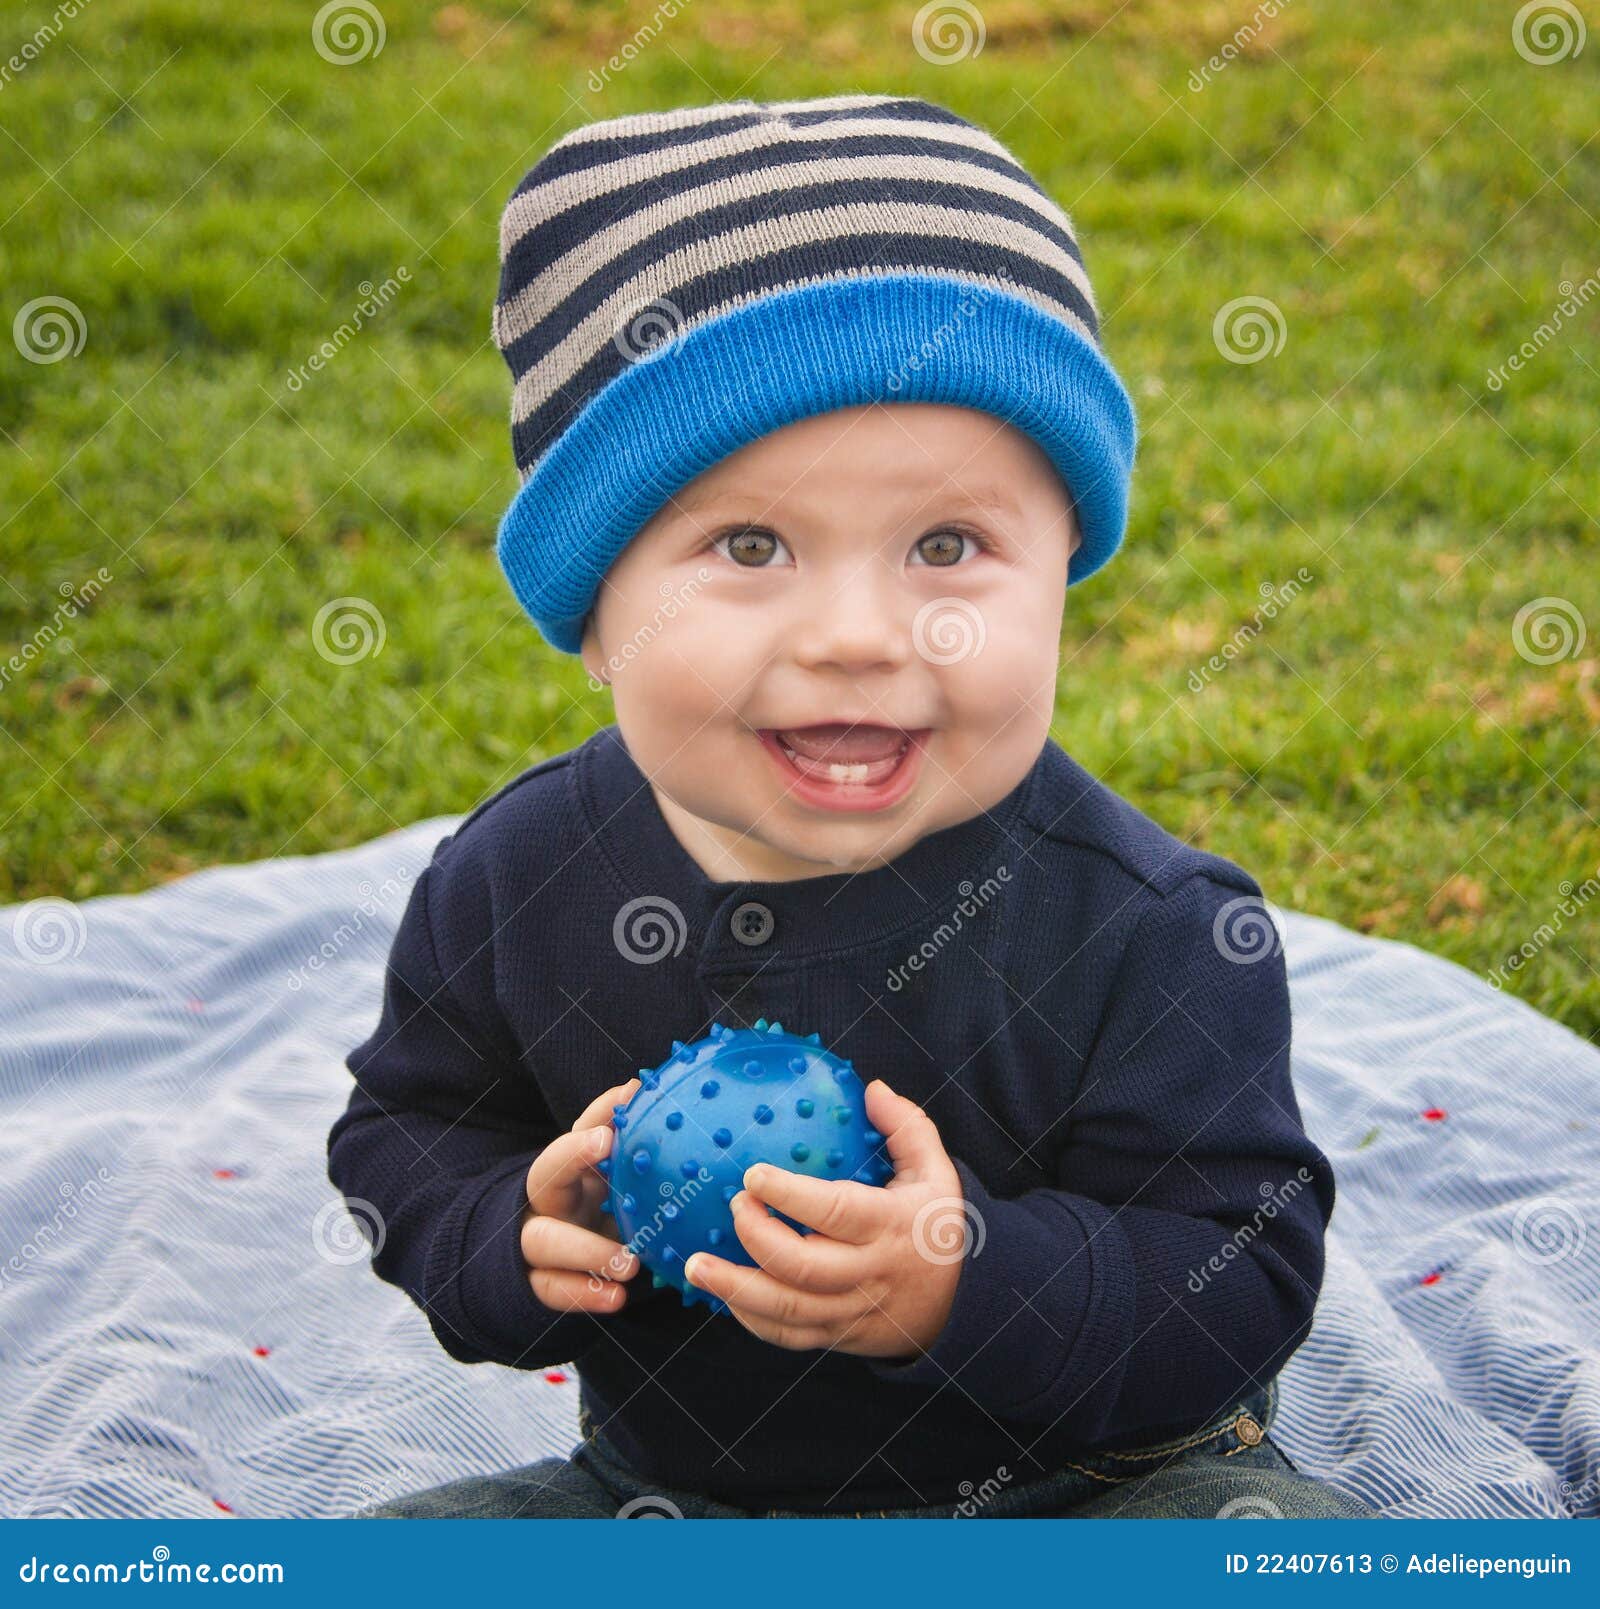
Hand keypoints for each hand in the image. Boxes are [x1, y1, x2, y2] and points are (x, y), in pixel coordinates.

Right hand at [521, 1076, 641, 1313]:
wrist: (555, 1250)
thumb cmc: (595, 1200)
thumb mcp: (605, 1171)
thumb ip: (617, 1132)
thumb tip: (638, 1086)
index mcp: (566, 1168)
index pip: (569, 1139)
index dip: (583, 1136)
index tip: (607, 1136)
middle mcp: (547, 1199)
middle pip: (545, 1178)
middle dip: (572, 1164)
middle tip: (609, 1158)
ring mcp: (537, 1241)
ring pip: (546, 1242)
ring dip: (587, 1251)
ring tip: (630, 1264)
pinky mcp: (540, 1281)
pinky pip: (554, 1290)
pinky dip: (585, 1294)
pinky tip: (617, 1298)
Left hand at [681, 1078, 965, 1358]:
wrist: (963, 1306)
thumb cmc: (936, 1227)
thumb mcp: (938, 1172)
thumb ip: (906, 1127)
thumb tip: (870, 1088)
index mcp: (889, 1227)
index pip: (836, 1212)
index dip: (791, 1195)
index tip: (754, 1173)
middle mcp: (867, 1274)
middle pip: (803, 1266)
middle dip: (758, 1237)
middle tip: (733, 1205)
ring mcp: (849, 1311)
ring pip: (786, 1309)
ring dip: (735, 1288)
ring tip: (694, 1267)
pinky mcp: (836, 1336)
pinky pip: (786, 1336)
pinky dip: (750, 1319)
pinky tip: (721, 1295)